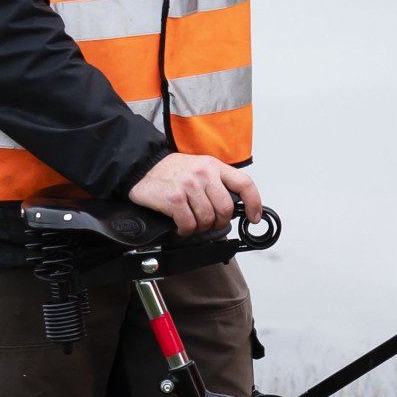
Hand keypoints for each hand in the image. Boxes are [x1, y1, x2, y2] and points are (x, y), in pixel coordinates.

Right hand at [128, 154, 263, 234]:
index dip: (254, 203)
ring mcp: (189, 186)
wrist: (142, 166)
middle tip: (211, 223)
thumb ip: (217, 183)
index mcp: (213, 166)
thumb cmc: (172, 170)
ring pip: (207, 219)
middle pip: (225, 208)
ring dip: (201, 227)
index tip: (253, 217)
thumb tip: (234, 207)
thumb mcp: (199, 168)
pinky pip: (189, 224)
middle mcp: (203, 174)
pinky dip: (186, 230)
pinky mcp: (174, 199)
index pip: (244, 183)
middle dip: (220, 222)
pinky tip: (181, 225)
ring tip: (192, 222)